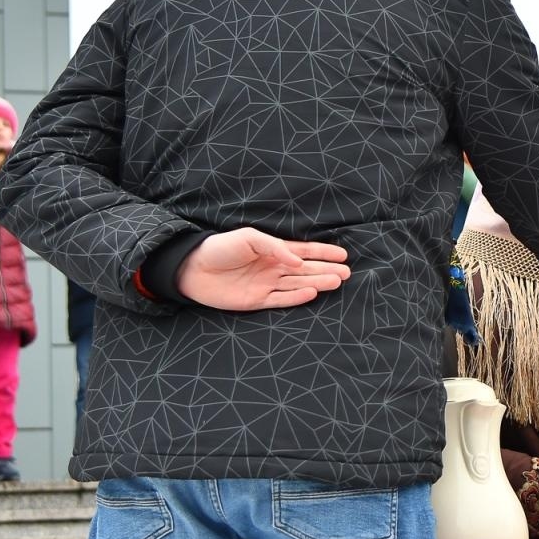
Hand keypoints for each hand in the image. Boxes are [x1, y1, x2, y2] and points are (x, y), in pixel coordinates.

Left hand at [177, 228, 349, 310]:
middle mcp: (273, 268)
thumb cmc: (219, 248)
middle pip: (306, 270)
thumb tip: (298, 261)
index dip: (323, 253)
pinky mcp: (256, 301)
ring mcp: (266, 285)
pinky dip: (297, 297)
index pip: (304, 251)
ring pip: (298, 284)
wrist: (190, 269)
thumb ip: (274, 247)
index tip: (343, 255)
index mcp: (272, 251)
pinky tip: (312, 293)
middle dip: (326, 270)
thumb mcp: (248, 238)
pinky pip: (281, 300)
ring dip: (317, 282)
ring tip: (337, 282)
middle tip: (347, 273)